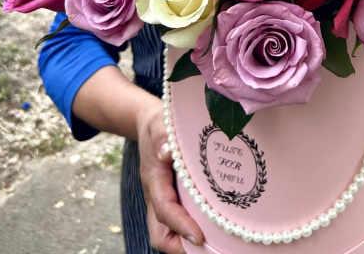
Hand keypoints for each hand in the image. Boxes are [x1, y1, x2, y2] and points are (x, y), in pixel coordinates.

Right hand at [137, 100, 204, 252]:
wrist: (147, 122)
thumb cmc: (157, 124)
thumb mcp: (159, 124)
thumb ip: (162, 136)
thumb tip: (167, 151)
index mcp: (154, 179)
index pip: (165, 210)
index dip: (181, 225)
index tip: (200, 237)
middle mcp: (156, 195)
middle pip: (160, 233)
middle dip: (181, 246)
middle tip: (211, 249)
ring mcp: (162, 199)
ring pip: (167, 232)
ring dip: (186, 242)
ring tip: (216, 245)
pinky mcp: (171, 198)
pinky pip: (176, 222)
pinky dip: (191, 230)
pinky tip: (216, 227)